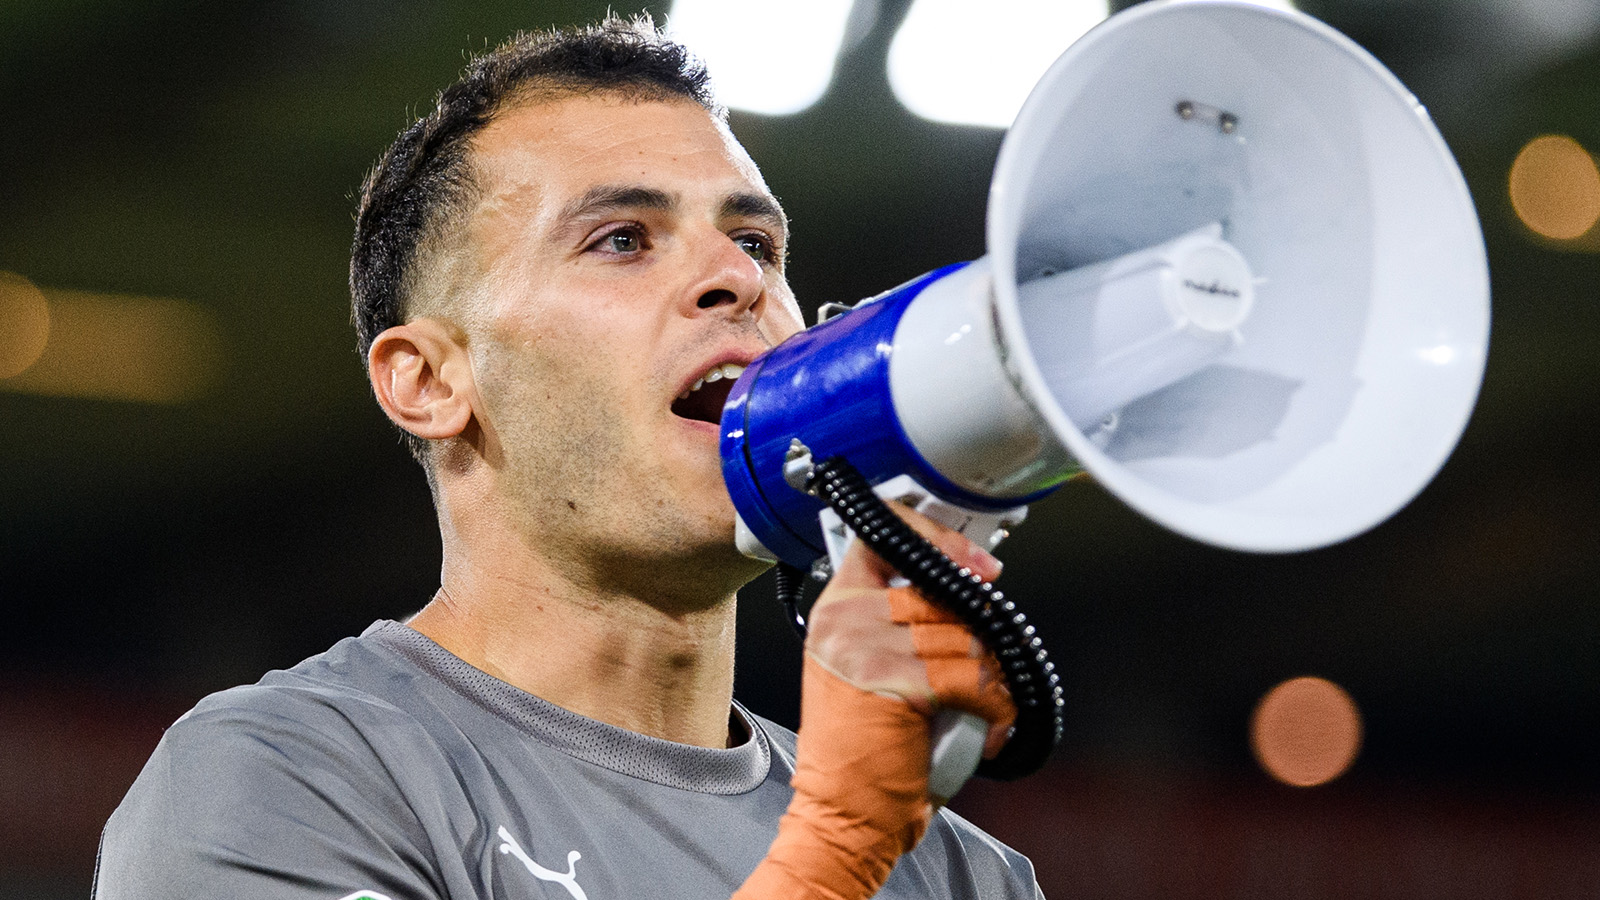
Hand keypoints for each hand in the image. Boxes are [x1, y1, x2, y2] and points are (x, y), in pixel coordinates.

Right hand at [732, 504, 1015, 899]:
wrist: (842, 817)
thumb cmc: (861, 756)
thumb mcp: (867, 668)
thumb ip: (900, 621)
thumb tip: (965, 590)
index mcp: (835, 609)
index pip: (884, 537)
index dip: (938, 540)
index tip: (976, 563)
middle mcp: (844, 622)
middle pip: (939, 593)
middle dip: (977, 635)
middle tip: (985, 673)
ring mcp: (864, 649)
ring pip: (963, 637)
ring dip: (991, 677)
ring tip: (983, 708)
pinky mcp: (895, 683)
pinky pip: (971, 676)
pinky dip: (995, 706)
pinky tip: (990, 727)